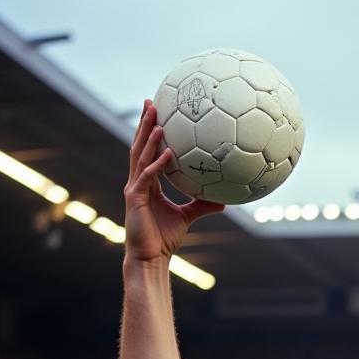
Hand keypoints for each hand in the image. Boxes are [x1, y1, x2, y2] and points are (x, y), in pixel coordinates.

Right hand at [123, 100, 223, 263]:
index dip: (149, 131)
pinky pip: (148, 177)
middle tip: (150, 101)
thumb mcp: (188, 217)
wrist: (151, 257)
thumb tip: (223, 200)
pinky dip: (158, 164)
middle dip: (144, 123)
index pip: (147, 150)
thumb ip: (202, 205)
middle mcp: (138, 181)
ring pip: (140, 156)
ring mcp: (134, 188)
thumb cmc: (165, 239)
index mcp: (147, 182)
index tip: (157, 111)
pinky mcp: (135, 198)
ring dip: (148, 137)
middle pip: (139, 145)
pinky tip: (168, 152)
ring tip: (156, 118)